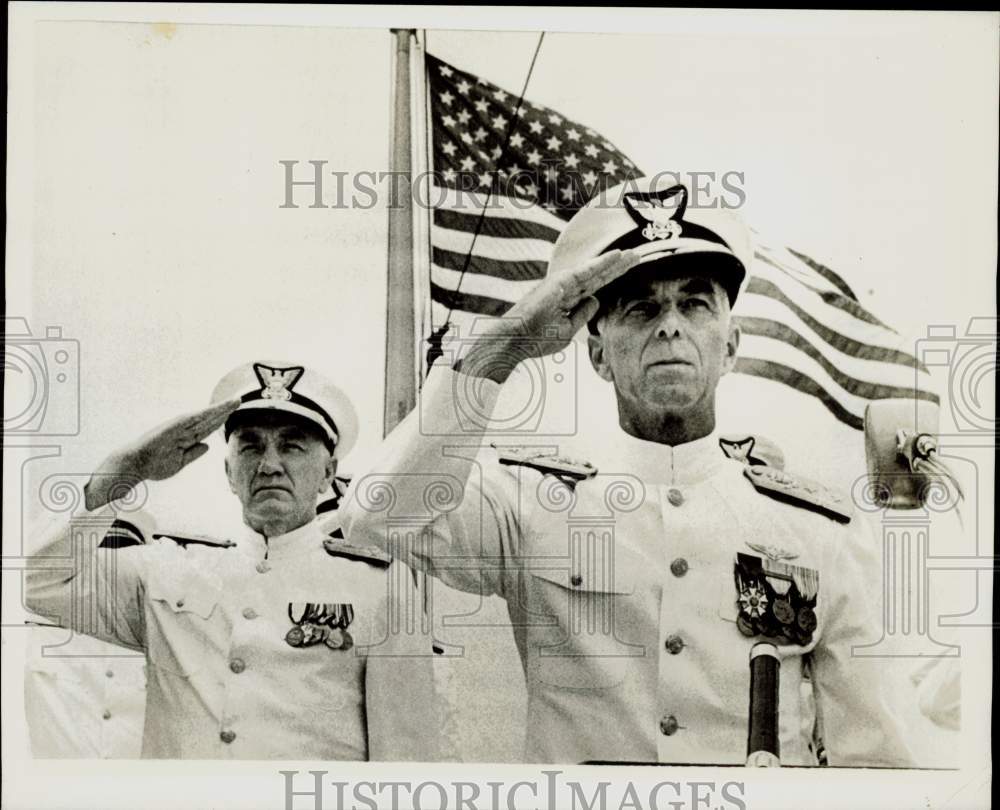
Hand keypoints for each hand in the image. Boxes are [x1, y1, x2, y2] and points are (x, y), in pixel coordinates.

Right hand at [84, 398, 240, 510]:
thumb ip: (193, 453)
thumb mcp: (180, 462)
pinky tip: (217, 409)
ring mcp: (179, 427)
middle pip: (209, 419)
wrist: (135, 465)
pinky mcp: (173, 426)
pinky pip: (192, 418)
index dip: (221, 421)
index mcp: (186, 439)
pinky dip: (205, 413)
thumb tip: (207, 446)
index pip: (207, 428)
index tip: (232, 414)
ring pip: (204, 416)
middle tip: (238, 401)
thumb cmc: (153, 465)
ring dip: (219, 408)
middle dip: (224, 411)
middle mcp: (184, 430)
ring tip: (234, 401)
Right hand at [461, 249, 640, 382]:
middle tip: (637, 256)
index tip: (628, 270)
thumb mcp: (567, 330)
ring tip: (633, 255)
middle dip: (618, 267)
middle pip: (599, 276)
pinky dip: (602, 263)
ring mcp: (564, 283)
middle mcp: (567, 288)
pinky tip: (617, 256)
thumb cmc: (537, 338)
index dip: (612, 277)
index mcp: (569, 300)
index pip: (596, 286)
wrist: (517, 340)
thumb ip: (582, 315)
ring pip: (596, 271)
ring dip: (615, 262)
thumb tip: (596, 300)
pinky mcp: (561, 282)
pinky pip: (587, 271)